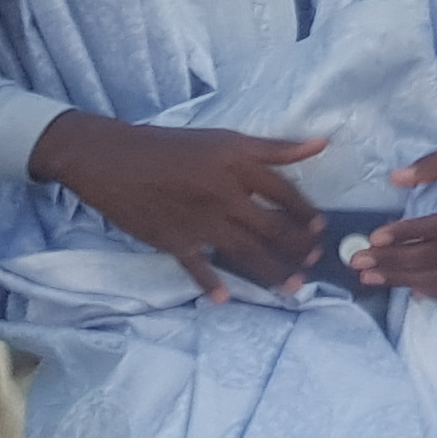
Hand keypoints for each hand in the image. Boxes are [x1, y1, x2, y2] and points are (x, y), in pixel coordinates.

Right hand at [30, 114, 324, 300]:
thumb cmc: (173, 147)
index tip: (320, 228)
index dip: (306, 212)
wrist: (114, 159)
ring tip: (292, 286)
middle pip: (270, 227)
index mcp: (239, 166)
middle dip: (296, 248)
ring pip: (244, 251)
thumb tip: (322, 143)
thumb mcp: (227, 139)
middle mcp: (224, 195)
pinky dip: (211, 283)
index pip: (285, 192)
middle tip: (314, 262)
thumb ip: (275, 147)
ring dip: (271, 271)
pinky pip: (197, 267)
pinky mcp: (173, 241)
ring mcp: (199, 221)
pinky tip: (227, 298)